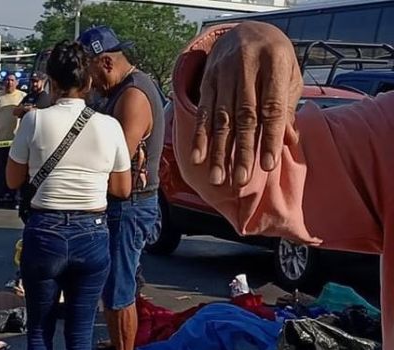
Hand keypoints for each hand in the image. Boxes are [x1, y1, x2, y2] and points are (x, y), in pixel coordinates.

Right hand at [192, 21, 302, 186]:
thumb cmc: (274, 58)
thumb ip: (287, 106)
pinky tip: (199, 158)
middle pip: (244, 117)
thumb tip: (288, 141)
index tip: (268, 165)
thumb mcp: (289, 74)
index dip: (270, 137)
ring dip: (219, 151)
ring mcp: (222, 74)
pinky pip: (202, 112)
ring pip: (221, 118)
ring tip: (219, 178)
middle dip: (242, 151)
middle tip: (242, 180)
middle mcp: (246, 66)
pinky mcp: (206, 81)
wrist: (245, 30)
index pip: (272, 107)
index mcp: (274, 62)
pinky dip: (199, 136)